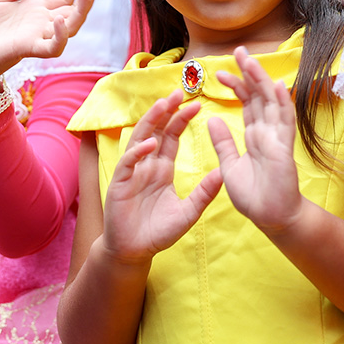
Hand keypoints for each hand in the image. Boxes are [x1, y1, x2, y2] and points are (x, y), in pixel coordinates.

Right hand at [100, 91, 221, 263]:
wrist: (134, 252)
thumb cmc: (158, 232)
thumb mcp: (188, 212)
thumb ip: (204, 193)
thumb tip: (224, 173)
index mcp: (161, 169)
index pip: (171, 137)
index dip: (182, 120)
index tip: (197, 105)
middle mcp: (146, 166)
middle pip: (156, 131)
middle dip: (166, 111)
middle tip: (179, 92)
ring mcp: (131, 172)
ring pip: (140, 139)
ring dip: (151, 121)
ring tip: (163, 105)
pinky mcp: (119, 184)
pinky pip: (128, 163)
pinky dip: (138, 152)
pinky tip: (150, 144)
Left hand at [208, 48, 302, 234]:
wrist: (271, 219)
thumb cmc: (253, 196)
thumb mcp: (229, 165)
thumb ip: (223, 142)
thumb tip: (212, 118)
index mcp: (255, 136)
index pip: (246, 103)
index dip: (236, 86)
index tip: (220, 73)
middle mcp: (267, 132)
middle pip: (259, 96)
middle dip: (249, 73)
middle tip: (238, 51)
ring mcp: (277, 139)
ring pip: (271, 102)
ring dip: (262, 81)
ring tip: (251, 60)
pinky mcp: (283, 149)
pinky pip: (284, 122)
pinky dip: (281, 104)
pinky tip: (277, 85)